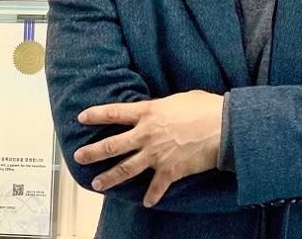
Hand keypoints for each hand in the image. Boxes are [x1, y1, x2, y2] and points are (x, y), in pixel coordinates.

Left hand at [73, 90, 222, 207]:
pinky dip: (151, 196)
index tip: (82, 117)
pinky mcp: (170, 171)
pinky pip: (156, 188)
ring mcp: (156, 155)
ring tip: (97, 184)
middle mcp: (146, 134)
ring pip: (126, 169)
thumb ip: (161, 107)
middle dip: (93, 152)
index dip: (96, 114)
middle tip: (78, 156)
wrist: (223, 127)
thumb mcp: (176, 99)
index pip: (114, 112)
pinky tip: (146, 202)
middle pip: (112, 145)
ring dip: (110, 177)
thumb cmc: (203, 107)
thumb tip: (158, 110)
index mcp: (147, 112)